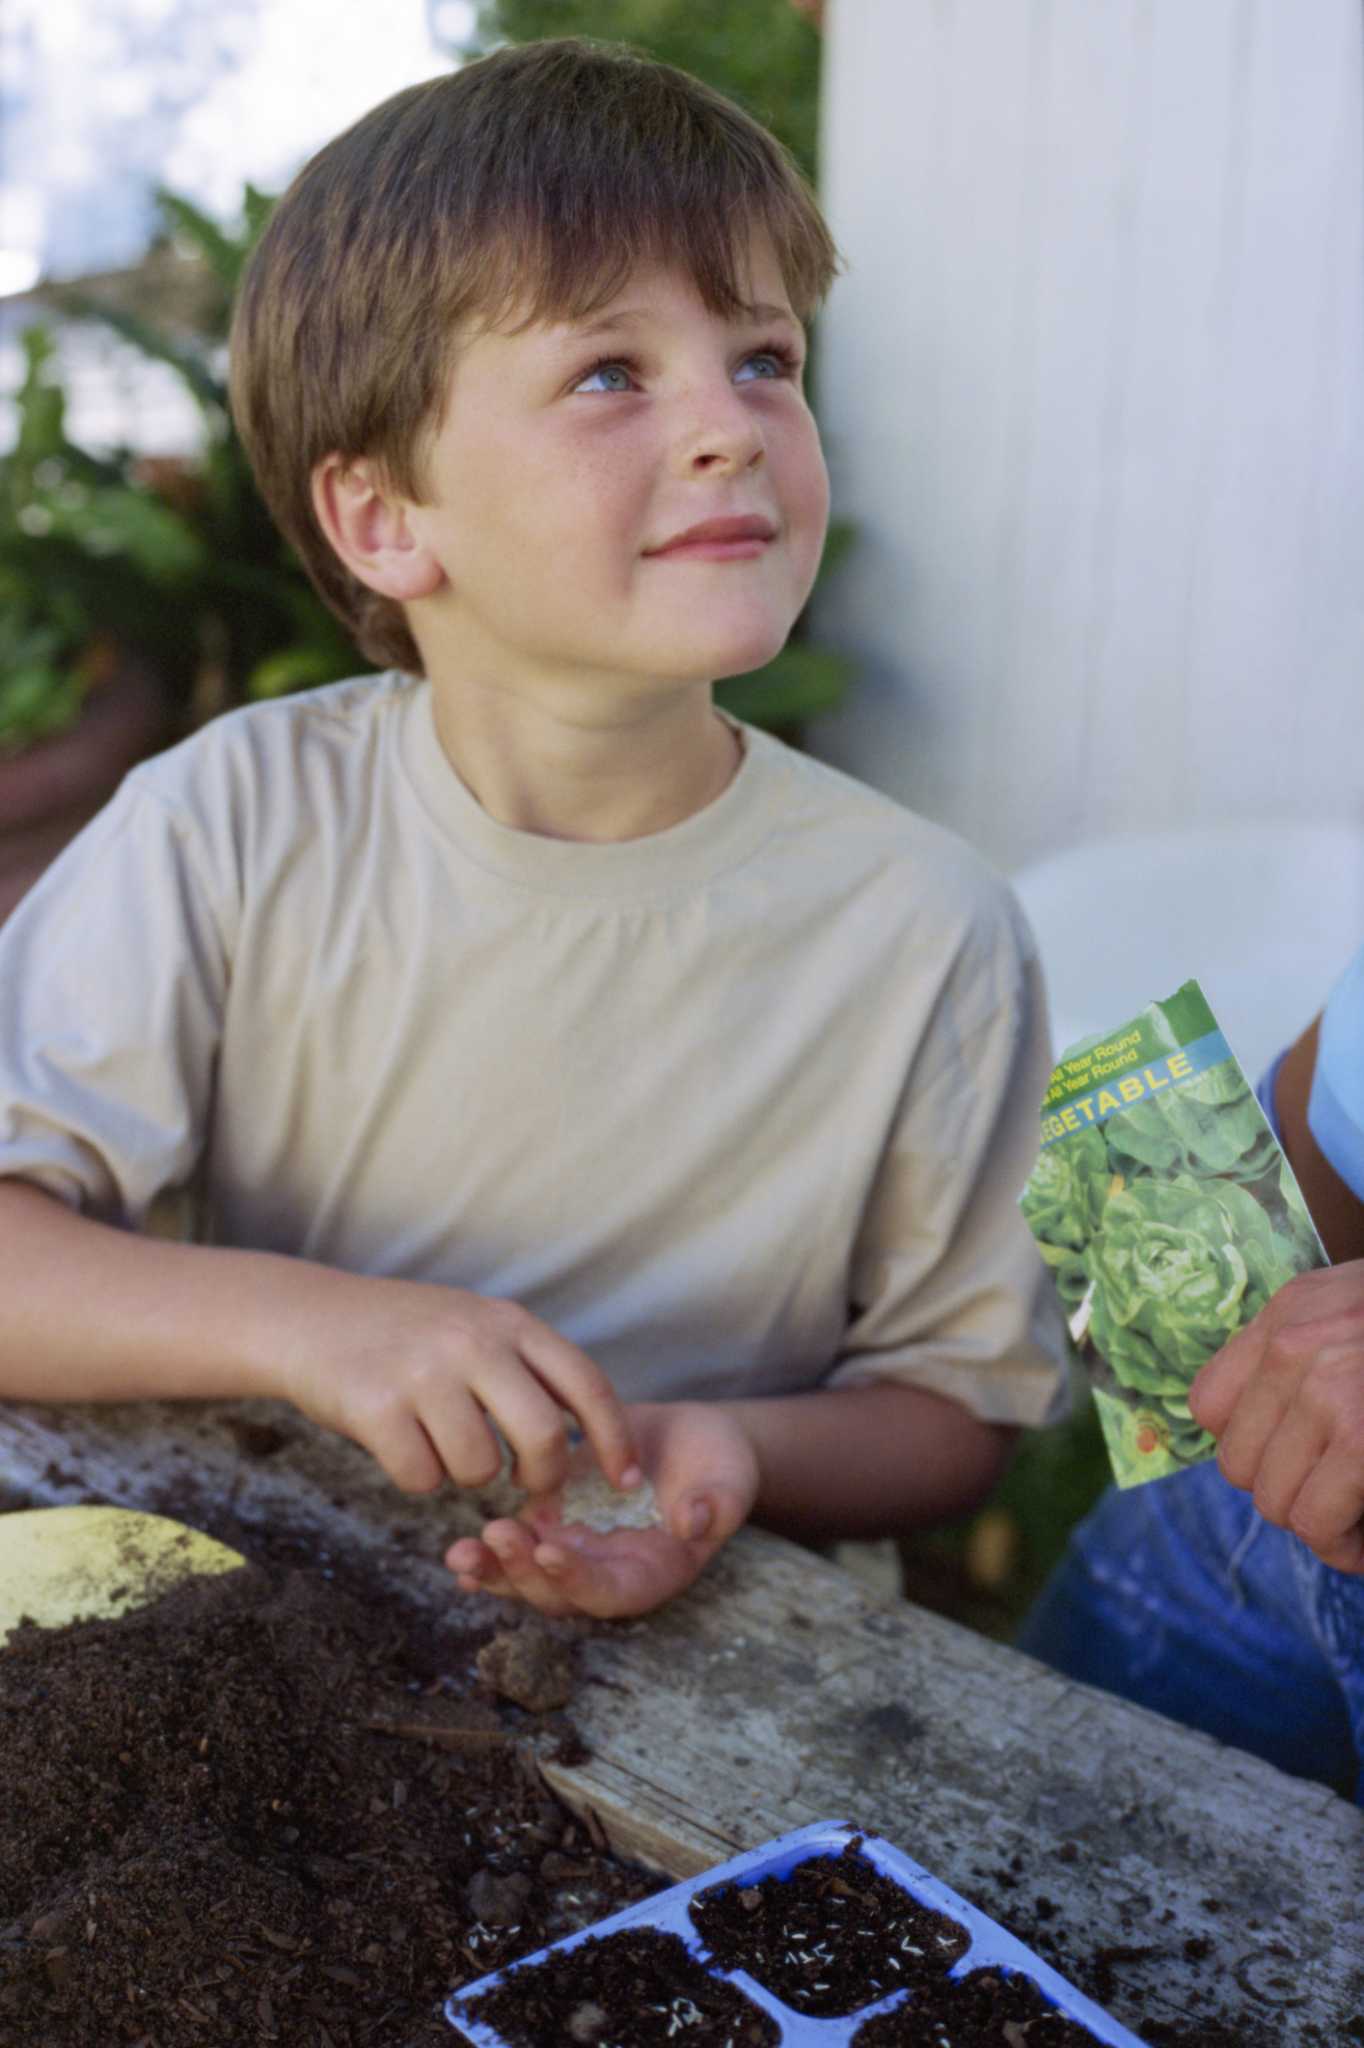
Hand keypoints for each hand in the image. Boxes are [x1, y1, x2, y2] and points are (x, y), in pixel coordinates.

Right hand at [270, 1272, 637, 1499]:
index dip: (615, 1439)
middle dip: (541, 1478)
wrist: (309, 1318)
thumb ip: (527, 1366)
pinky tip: (399, 1442)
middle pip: (543, 1437)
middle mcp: (472, 1341)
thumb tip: (589, 1434)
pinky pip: (422, 1478)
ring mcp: (423, 1372)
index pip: (586, 1384)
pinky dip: (416, 1476)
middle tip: (524, 1485)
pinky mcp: (375, 1407)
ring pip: (479, 1468)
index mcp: (508, 1322)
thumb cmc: (406, 1333)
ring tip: (439, 1440)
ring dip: (464, 1474)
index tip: (626, 1481)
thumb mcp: (476, 1324)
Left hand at [446, 1400, 759, 1617]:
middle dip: (524, 1573)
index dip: (579, 1580)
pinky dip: (489, 1555)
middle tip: (497, 1535)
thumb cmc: (718, 1464)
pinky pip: (518, 1548)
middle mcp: (607, 1573)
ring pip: (529, 1577)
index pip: (610, 1592)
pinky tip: (459, 1552)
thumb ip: (718, 1502)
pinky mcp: (554, 1524)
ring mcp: (576, 1552)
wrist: (690, 1442)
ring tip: (460, 1554)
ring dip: (495, 1571)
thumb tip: (695, 1522)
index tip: (552, 1551)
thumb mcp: (729, 1478)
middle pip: (558, 1594)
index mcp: (651, 1573)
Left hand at [1189, 1262, 1363, 1571]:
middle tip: (1339, 1495)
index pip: (1208, 1405)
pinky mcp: (1362, 1444)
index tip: (1297, 1457)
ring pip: (1275, 1502)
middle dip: (1289, 1492)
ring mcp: (1328, 1395)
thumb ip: (1304, 1348)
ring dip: (1321, 1525)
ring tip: (1358, 1517)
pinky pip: (1318, 1524)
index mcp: (1290, 1314)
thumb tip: (1251, 1427)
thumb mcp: (1356, 1308)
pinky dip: (1345, 1547)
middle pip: (1238, 1466)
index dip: (1252, 1444)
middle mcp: (1296, 1348)